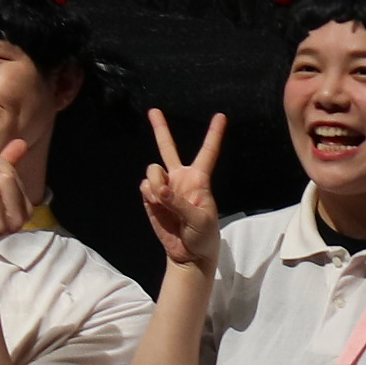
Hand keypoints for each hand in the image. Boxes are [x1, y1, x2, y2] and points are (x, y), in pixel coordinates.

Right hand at [141, 109, 226, 272]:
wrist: (188, 254)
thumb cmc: (203, 235)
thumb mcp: (200, 220)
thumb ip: (179, 203)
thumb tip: (159, 189)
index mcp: (199, 179)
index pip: (208, 152)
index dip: (214, 134)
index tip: (221, 116)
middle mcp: (180, 177)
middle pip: (168, 148)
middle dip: (160, 128)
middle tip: (153, 110)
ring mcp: (164, 186)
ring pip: (152, 170)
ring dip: (156, 182)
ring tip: (164, 200)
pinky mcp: (151, 197)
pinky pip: (144, 187)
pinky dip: (149, 195)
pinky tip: (157, 205)